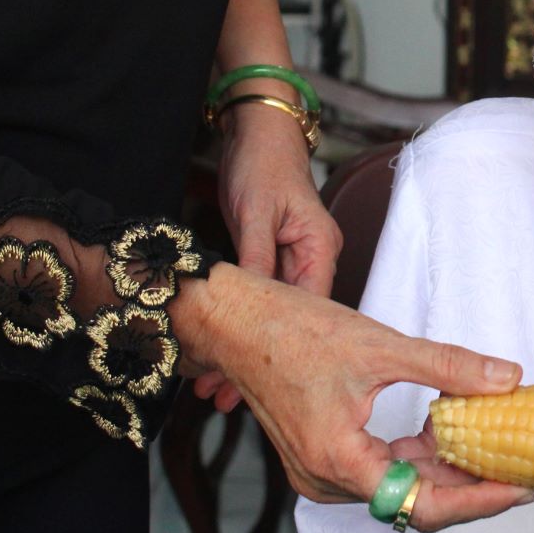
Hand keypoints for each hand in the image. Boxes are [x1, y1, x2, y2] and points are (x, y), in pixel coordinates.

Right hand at [174, 264, 532, 531]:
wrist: (236, 320)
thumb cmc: (293, 330)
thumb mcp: (382, 345)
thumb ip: (448, 366)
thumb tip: (506, 378)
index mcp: (339, 461)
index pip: (421, 504)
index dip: (475, 500)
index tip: (516, 488)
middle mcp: (326, 478)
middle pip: (412, 499)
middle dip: (467, 484)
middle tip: (519, 468)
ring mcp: (321, 469)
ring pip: (398, 483)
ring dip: (442, 467)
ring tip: (492, 446)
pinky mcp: (322, 454)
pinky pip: (380, 466)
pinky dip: (416, 452)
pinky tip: (447, 429)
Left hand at [197, 101, 343, 409]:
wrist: (256, 135)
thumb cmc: (262, 163)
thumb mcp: (255, 212)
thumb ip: (255, 258)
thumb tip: (248, 303)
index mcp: (319, 249)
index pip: (311, 311)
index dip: (285, 351)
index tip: (253, 380)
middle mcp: (312, 260)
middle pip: (292, 324)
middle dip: (260, 361)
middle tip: (224, 397)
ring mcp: (292, 261)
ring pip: (273, 319)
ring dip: (246, 349)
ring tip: (214, 386)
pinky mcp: (271, 259)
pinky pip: (260, 303)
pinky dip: (242, 327)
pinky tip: (220, 350)